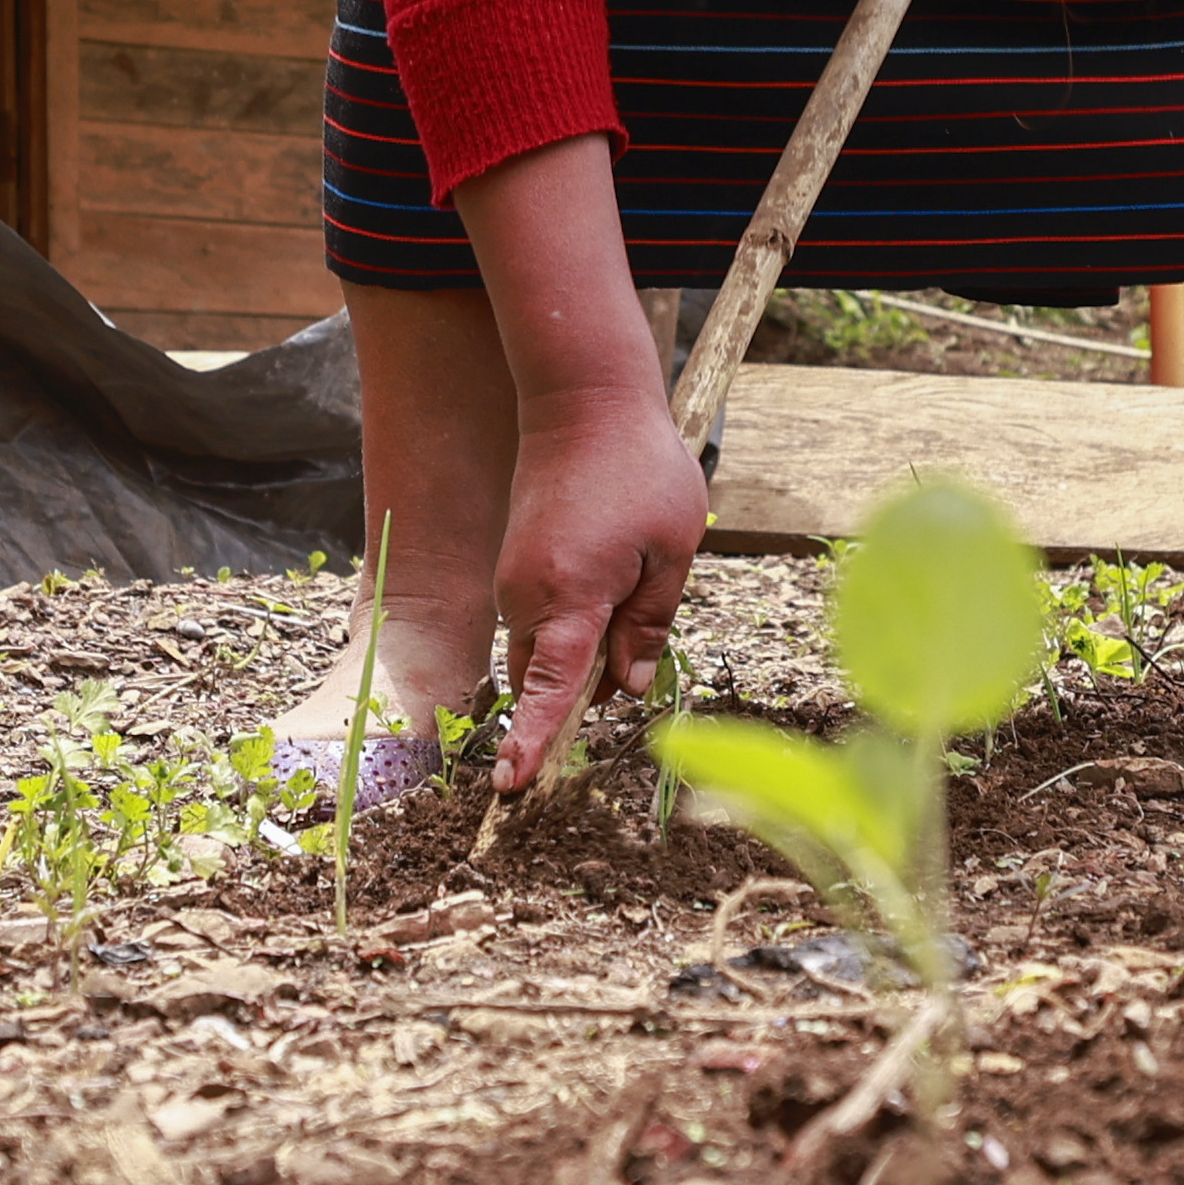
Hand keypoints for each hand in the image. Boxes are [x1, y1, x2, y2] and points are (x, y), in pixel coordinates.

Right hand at [487, 382, 706, 789]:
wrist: (581, 400)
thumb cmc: (638, 469)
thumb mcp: (670, 552)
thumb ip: (650, 626)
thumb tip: (629, 688)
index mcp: (569, 596)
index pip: (550, 688)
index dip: (534, 740)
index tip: (513, 784)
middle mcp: (527, 596)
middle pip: (550, 679)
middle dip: (588, 689)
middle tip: (640, 640)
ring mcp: (516, 581)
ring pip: (548, 651)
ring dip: (586, 651)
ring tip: (633, 576)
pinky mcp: (518, 567)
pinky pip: (544, 622)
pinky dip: (576, 624)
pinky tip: (615, 571)